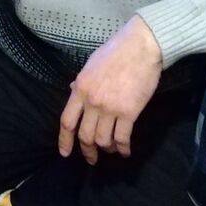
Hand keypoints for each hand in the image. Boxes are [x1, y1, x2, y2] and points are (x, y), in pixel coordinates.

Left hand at [58, 15, 161, 164]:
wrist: (141, 46)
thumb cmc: (117, 51)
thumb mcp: (91, 64)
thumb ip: (81, 81)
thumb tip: (73, 89)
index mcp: (80, 88)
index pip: (67, 121)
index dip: (65, 140)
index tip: (65, 153)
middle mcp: (92, 101)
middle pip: (85, 135)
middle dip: (87, 150)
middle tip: (92, 158)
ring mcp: (110, 108)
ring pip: (102, 139)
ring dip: (106, 148)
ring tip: (111, 150)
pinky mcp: (129, 112)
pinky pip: (122, 137)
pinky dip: (123, 148)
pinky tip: (125, 151)